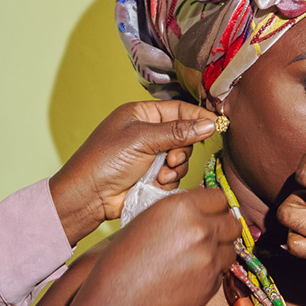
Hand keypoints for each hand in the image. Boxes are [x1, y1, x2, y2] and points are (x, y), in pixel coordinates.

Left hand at [50, 101, 218, 243]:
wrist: (88, 196)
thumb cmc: (105, 160)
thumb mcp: (142, 139)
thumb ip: (177, 132)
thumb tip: (209, 124)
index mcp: (143, 114)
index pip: (179, 109)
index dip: (198, 118)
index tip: (217, 126)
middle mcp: (148, 132)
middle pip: (185, 136)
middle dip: (182, 149)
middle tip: (172, 159)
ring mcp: (151, 155)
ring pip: (182, 158)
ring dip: (175, 168)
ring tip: (160, 174)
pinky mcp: (152, 176)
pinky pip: (174, 176)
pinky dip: (168, 181)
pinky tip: (154, 184)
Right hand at [61, 188, 240, 305]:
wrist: (119, 298)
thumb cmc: (123, 259)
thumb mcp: (147, 220)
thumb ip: (178, 213)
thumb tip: (198, 211)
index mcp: (182, 207)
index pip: (219, 198)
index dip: (214, 207)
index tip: (208, 215)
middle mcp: (201, 229)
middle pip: (232, 223)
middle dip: (223, 229)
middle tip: (208, 238)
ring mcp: (209, 258)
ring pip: (231, 250)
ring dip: (219, 253)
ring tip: (197, 260)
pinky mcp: (211, 284)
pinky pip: (221, 274)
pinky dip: (211, 274)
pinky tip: (189, 278)